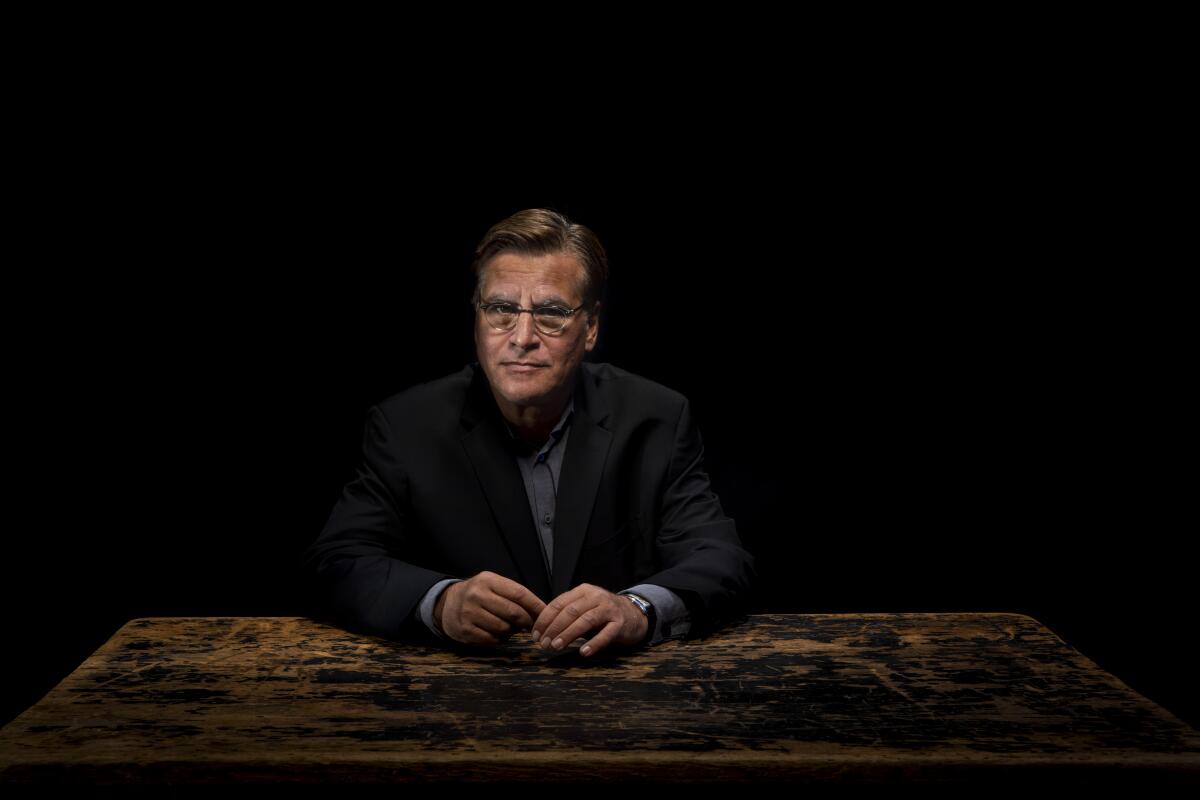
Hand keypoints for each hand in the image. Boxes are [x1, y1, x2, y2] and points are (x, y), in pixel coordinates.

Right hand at [434, 571, 545, 646]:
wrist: (447, 603)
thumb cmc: (478, 594)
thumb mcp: (493, 585)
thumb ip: (513, 595)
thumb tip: (539, 611)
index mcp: (488, 580)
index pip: (519, 593)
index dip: (535, 605)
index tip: (545, 614)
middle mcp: (477, 594)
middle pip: (513, 612)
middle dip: (527, 621)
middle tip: (532, 626)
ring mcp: (469, 612)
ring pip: (503, 628)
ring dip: (512, 631)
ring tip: (510, 628)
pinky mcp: (465, 629)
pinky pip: (491, 639)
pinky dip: (499, 639)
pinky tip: (497, 634)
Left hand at [531, 583, 648, 657]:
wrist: (634, 614)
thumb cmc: (602, 614)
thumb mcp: (584, 608)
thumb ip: (567, 614)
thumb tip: (542, 629)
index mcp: (583, 591)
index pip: (559, 603)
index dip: (545, 619)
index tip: (535, 634)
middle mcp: (596, 596)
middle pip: (571, 611)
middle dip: (554, 628)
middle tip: (544, 644)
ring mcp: (609, 609)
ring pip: (586, 620)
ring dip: (569, 634)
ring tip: (557, 646)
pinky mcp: (620, 623)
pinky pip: (606, 634)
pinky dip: (594, 643)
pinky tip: (584, 652)